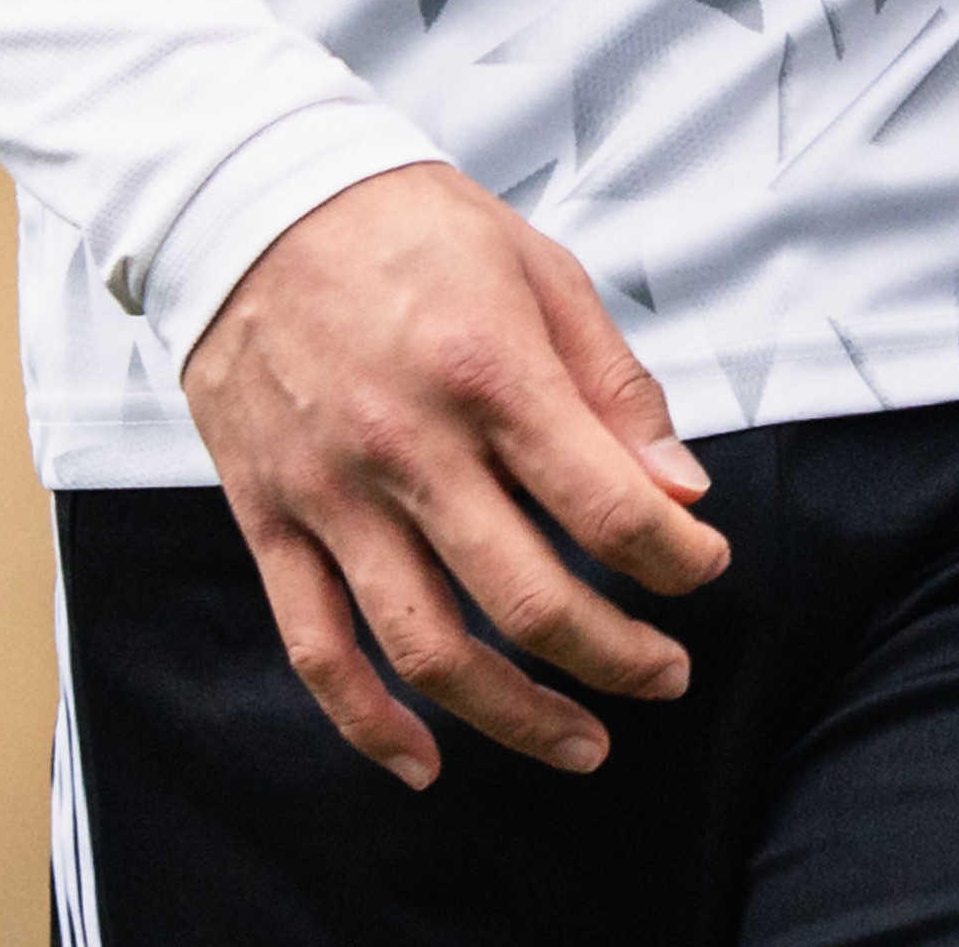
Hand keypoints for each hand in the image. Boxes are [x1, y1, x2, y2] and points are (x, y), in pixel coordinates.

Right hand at [184, 165, 729, 784]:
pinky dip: (369, 725)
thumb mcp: (537, 267)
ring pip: (430, 650)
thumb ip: (612, 383)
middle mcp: (410, 445)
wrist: (254, 198)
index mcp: (489, 371)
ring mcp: (333, 493)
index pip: (605, 506)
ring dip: (516, 717)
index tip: (704, 571)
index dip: (674, 559)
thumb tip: (680, 490)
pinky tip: (426, 759)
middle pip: (529, 601)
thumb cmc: (410, 224)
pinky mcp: (271, 519)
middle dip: (617, 657)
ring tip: (582, 742)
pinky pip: (317, 650)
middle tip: (665, 674)